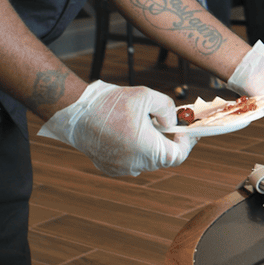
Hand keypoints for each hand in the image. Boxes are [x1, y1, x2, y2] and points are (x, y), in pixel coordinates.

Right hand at [37, 81, 192, 176]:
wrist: (77, 114)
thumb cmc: (111, 104)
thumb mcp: (146, 95)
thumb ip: (167, 107)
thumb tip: (173, 120)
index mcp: (147, 150)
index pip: (178, 155)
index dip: (186, 142)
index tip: (185, 129)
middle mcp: (136, 164)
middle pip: (163, 157)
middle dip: (168, 140)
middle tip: (169, 123)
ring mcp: (122, 169)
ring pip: (148, 160)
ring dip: (152, 145)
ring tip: (145, 124)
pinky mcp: (110, 168)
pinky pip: (132, 161)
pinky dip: (137, 150)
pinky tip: (129, 133)